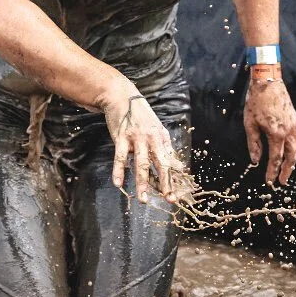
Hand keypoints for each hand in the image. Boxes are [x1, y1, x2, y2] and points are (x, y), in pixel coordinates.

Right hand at [103, 82, 183, 203]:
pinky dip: (119, 171)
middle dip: (165, 183)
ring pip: (141, 164)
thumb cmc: (140, 115)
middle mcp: (152, 139)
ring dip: (143, 183)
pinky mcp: (121, 137)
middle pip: (160, 164)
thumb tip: (178, 165)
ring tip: (143, 199)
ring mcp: (136, 138)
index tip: (175, 195)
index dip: (173, 179)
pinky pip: (120, 157)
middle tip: (168, 199)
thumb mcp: (156, 129)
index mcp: (162, 138)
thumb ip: (165, 148)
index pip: (170, 162)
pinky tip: (118, 184)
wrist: (121, 97)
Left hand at [243, 75, 295, 184]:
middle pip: (291, 157)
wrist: (268, 81)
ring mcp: (294, 125)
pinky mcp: (295, 119)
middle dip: (287, 171)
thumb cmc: (256, 101)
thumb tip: (255, 160)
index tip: (269, 182)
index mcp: (276, 133)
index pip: (275, 158)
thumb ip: (253, 144)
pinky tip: (292, 151)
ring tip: (288, 169)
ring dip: (294, 161)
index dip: (272, 172)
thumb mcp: (249, 123)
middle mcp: (288, 131)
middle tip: (282, 181)